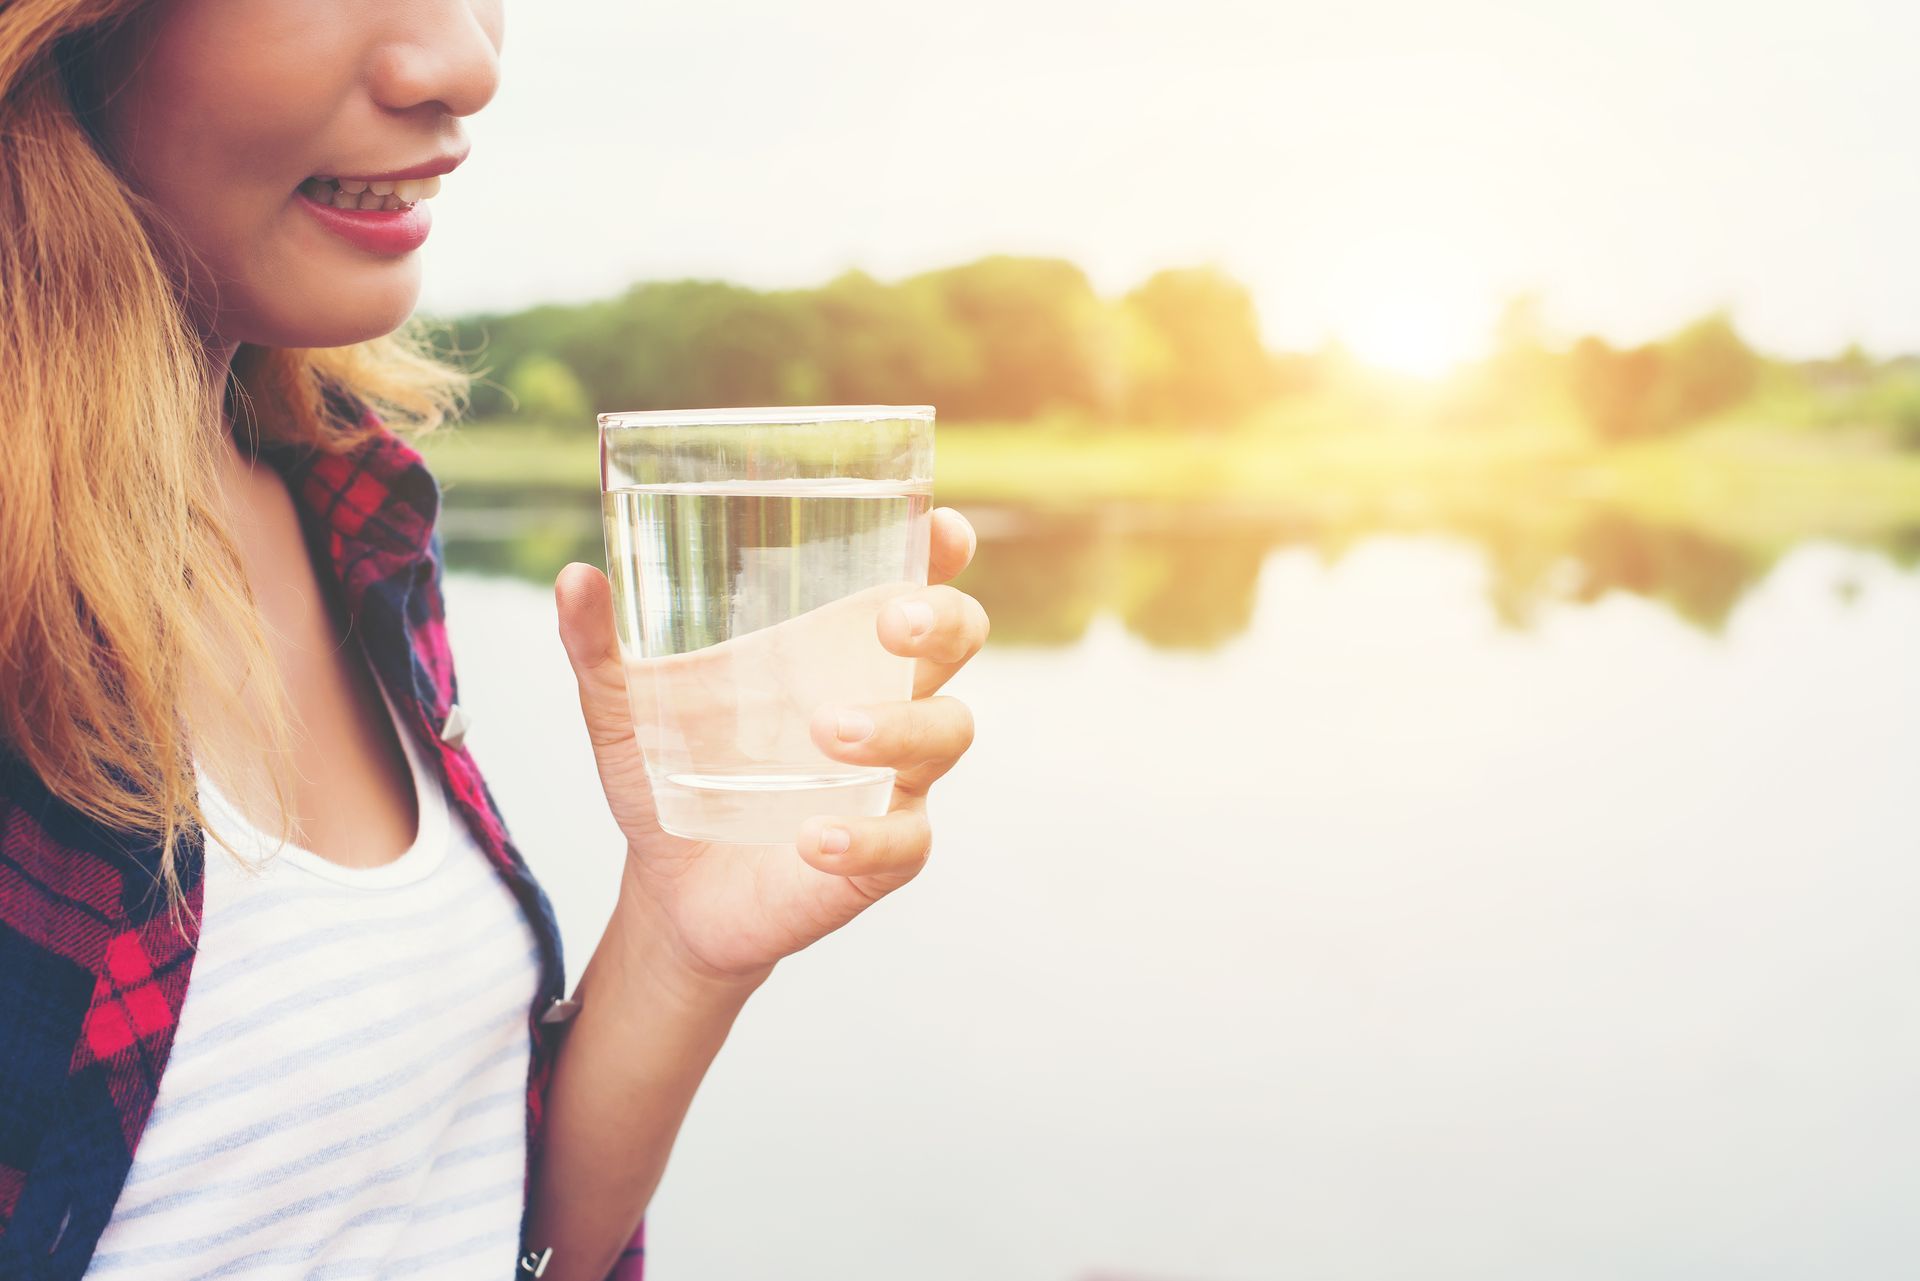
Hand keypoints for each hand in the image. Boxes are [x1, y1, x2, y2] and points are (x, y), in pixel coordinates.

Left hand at [554, 507, 987, 990]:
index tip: (943, 530)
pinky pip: (903, 841)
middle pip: (961, 640)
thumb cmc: (674, 776)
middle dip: (942, 623)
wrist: (672, 892)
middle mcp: (886, 701)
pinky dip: (863, 838)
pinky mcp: (885, 854)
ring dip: (897, 728)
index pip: (914, 583)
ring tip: (828, 732)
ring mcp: (896, 779)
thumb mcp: (625, 709)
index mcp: (839, 648)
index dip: (940, 553)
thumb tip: (574, 578)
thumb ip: (601, 648)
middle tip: (891, 625)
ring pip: (945, 733)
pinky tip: (811, 840)